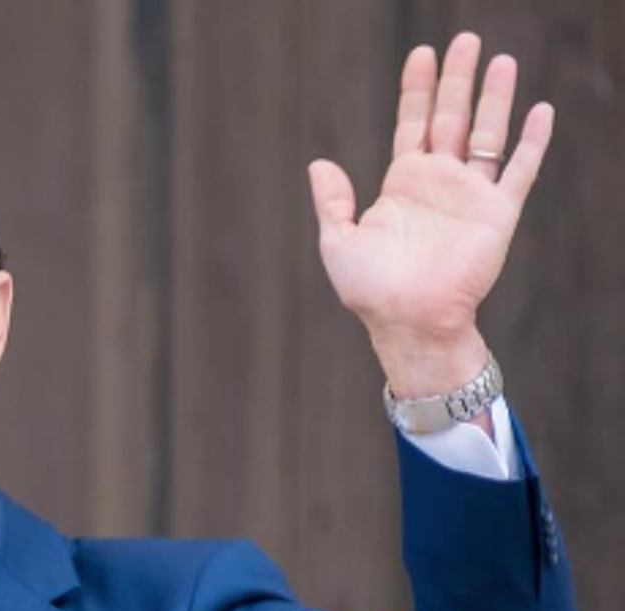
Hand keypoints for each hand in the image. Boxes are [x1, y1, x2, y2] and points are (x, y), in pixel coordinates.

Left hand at [307, 33, 552, 395]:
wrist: (408, 322)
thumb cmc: (371, 291)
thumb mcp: (339, 243)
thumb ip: (332, 203)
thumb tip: (319, 163)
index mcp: (402, 185)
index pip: (413, 124)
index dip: (417, 90)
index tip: (422, 54)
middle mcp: (439, 183)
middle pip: (451, 118)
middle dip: (458, 80)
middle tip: (466, 40)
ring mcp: (470, 196)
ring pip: (487, 134)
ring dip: (495, 99)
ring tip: (501, 62)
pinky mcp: (498, 213)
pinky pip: (520, 170)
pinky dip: (532, 142)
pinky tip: (540, 111)